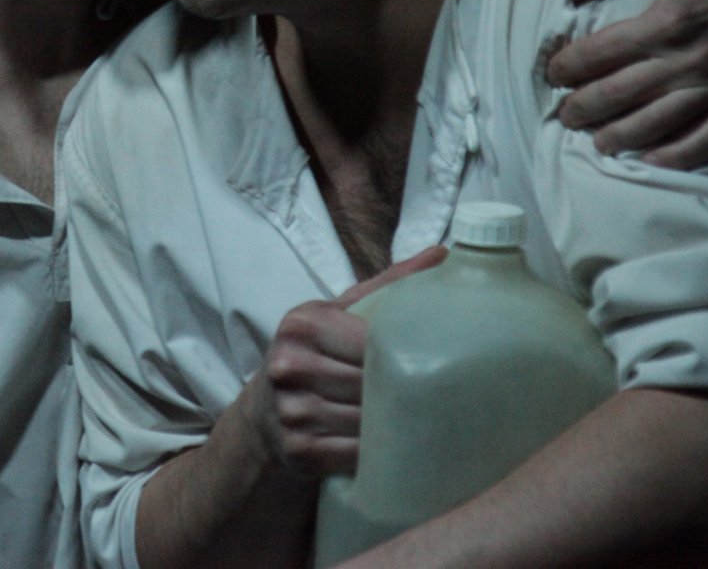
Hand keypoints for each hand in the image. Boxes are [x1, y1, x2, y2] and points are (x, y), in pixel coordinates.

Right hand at [240, 247, 445, 477]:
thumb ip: (389, 284)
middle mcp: (288, 365)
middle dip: (402, 391)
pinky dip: (376, 452)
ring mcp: (290, 411)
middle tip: (435, 393)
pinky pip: (355, 453)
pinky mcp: (298, 451)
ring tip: (416, 418)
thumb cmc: (314, 353)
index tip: (433, 360)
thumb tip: (444, 253)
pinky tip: (389, 444)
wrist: (263, 411)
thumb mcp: (340, 313)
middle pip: (369, 383)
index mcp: (301, 324)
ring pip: (365, 421)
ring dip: (394, 425)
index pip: (369, 341)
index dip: (404, 354)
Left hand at [546, 0, 707, 168]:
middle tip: (565, 115)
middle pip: (619, 95)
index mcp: (666, 21)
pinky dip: (677, 155)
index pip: (600, 53)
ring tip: (598, 142)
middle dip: (583, 108)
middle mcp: (689, 60)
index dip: (567, 66)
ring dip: (619, 137)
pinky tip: (651, 159)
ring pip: (656, 124)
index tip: (554, 73)